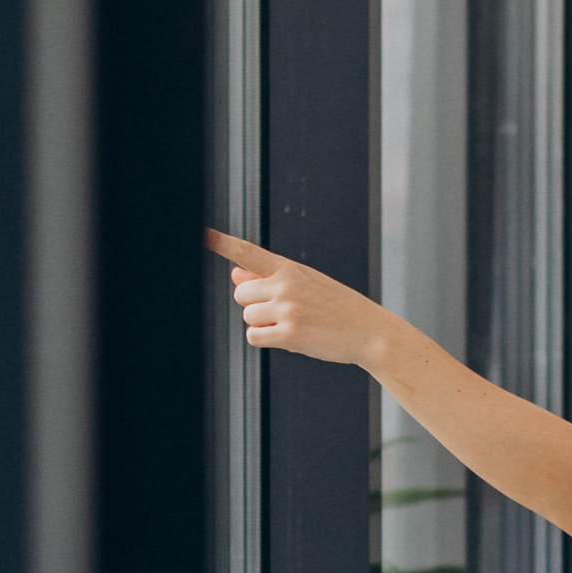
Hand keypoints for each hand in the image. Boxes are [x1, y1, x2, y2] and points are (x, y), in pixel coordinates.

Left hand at [206, 230, 395, 366]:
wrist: (370, 331)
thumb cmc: (337, 307)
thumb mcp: (306, 284)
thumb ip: (268, 279)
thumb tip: (234, 274)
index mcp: (289, 268)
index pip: (248, 252)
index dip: (221, 243)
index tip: (201, 233)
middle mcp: (286, 284)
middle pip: (241, 295)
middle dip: (254, 305)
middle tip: (283, 312)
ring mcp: (288, 309)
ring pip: (248, 317)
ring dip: (263, 325)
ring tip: (293, 324)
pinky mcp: (290, 334)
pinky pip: (255, 337)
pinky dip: (265, 339)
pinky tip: (289, 338)